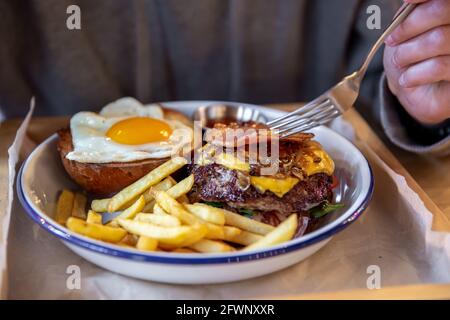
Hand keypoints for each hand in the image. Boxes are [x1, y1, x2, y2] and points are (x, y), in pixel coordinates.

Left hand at [383, 0, 449, 124]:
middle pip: (441, 11)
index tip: (406, 1)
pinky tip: (406, 80)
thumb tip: (409, 0)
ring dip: (407, 52)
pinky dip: (414, 73)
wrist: (418, 91)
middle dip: (409, 27)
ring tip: (398, 62)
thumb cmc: (412, 55)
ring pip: (439, 39)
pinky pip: (440, 66)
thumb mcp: (407, 31)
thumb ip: (412, 13)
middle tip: (391, 41)